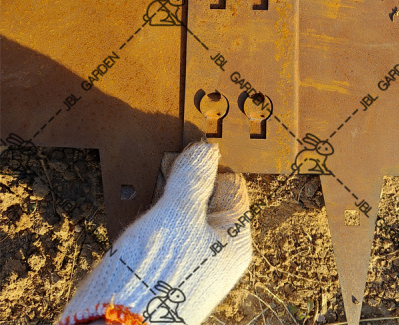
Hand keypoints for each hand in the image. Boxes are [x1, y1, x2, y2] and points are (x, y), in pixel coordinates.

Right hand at [56, 143, 252, 324]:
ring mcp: (196, 259)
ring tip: (148, 204)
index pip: (231, 184)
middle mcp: (220, 249)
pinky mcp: (171, 267)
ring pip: (184, 212)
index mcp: (236, 238)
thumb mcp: (177, 216)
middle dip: (183, 186)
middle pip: (207, 197)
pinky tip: (139, 220)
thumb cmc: (155, 274)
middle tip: (161, 186)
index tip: (179, 165)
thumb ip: (194, 179)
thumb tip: (207, 149)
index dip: (206, 170)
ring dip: (166, 201)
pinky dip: (155, 219)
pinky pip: (168, 230)